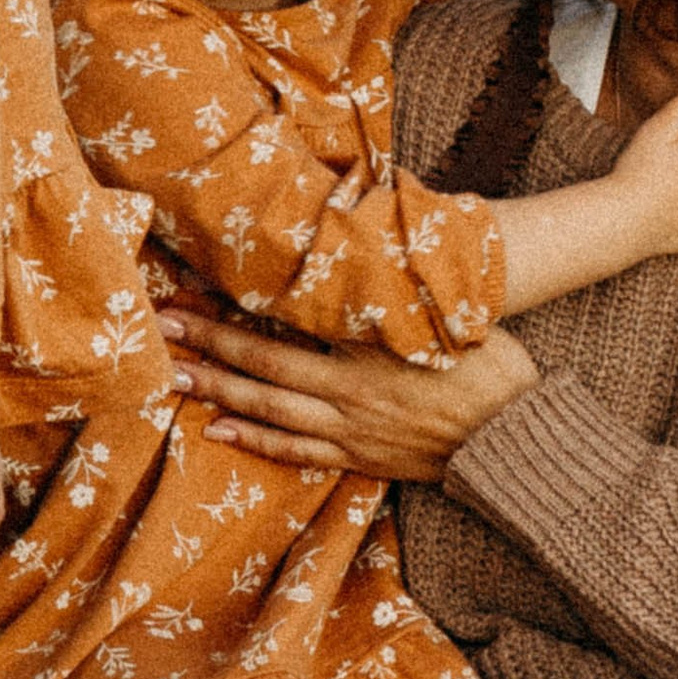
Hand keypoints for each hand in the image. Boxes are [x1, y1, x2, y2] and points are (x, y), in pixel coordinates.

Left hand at [160, 313, 537, 478]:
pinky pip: (297, 451)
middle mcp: (347, 389)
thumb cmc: (491, 366)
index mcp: (366, 346)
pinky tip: (220, 431)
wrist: (517, 438)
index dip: (231, 312)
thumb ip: (401, 280)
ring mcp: (350, 428)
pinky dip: (256, 441)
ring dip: (217, 393)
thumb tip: (375, 220)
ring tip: (172, 379)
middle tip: (160, 332)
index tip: (188, 296)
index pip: (283, 324)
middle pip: (262, 366)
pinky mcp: (360, 457)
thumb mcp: (447, 309)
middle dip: (207, 348)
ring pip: (269, 410)